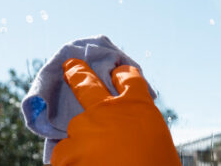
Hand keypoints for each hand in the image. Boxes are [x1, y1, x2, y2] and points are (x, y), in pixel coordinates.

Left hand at [51, 59, 180, 165]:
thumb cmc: (157, 163)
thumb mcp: (156, 136)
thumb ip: (137, 122)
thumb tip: (126, 126)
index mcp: (137, 105)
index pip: (128, 78)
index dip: (122, 74)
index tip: (117, 72)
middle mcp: (108, 109)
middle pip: (87, 83)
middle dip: (77, 72)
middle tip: (70, 65)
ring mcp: (85, 128)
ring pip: (75, 126)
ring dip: (81, 137)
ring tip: (91, 156)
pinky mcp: (68, 151)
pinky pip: (64, 152)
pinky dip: (71, 159)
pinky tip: (82, 165)